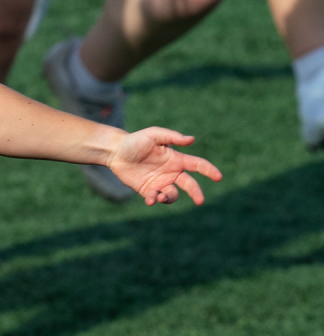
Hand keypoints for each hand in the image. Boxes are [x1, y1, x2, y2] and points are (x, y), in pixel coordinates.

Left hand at [106, 127, 221, 204]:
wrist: (115, 152)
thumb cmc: (135, 140)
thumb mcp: (153, 135)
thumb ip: (172, 137)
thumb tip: (192, 140)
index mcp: (176, 159)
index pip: (197, 165)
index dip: (209, 170)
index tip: (218, 177)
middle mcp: (171, 172)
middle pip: (189, 184)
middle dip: (196, 193)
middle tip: (200, 201)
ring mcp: (160, 182)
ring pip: (172, 195)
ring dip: (170, 198)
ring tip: (161, 197)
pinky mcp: (148, 190)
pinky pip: (156, 198)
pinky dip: (155, 200)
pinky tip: (150, 199)